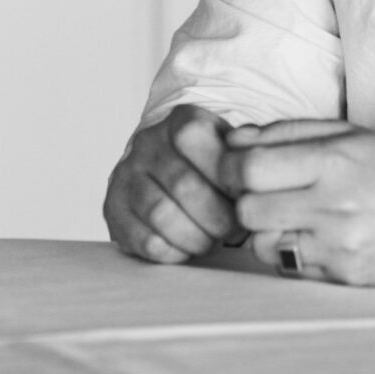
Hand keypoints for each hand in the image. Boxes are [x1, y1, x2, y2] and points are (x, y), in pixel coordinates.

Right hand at [103, 105, 241, 263]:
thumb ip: (249, 159)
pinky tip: (186, 246)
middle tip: (233, 231)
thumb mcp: (234, 152)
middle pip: (184, 185)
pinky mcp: (114, 208)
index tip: (243, 199)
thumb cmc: (213, 170)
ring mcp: (126, 174)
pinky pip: (145, 239)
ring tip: (211, 240)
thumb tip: (260, 178)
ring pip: (161, 214)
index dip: (225, 178)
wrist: (169, 173)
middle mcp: (148, 142)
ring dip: (196, 237)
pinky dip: (174, 251)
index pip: (196, 142)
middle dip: (218, 219)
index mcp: (182, 121)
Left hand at [220, 121, 374, 285]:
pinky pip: (290, 268)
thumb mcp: (350, 135)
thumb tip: (232, 140)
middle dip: (243, 200)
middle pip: (246, 209)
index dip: (229, 168)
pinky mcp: (347, 278)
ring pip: (262, 245)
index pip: (247, 168)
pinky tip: (312, 238)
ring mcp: (341, 247)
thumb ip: (287, 132)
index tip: (235, 167)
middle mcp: (334, 206)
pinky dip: (289, 254)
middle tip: (259, 194)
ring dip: (264, 231)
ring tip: (288, 217)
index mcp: (333, 162)